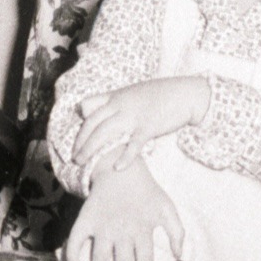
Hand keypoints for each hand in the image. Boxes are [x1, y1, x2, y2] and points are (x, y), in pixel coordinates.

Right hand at [63, 158, 184, 260]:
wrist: (122, 168)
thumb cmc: (147, 191)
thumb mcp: (167, 207)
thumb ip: (177, 231)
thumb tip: (181, 255)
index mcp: (142, 229)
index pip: (145, 260)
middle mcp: (122, 230)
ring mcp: (103, 225)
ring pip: (99, 257)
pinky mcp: (87, 218)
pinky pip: (76, 238)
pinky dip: (72, 253)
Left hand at [73, 77, 210, 170]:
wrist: (185, 93)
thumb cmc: (161, 94)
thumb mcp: (135, 93)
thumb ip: (119, 102)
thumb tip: (108, 113)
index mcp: (116, 96)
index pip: (89, 107)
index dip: (80, 123)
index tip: (77, 137)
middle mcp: (121, 105)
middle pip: (92, 123)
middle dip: (81, 141)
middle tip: (74, 157)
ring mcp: (134, 116)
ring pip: (105, 133)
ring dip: (91, 149)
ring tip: (83, 163)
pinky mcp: (148, 127)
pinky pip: (133, 144)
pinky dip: (124, 156)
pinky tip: (117, 167)